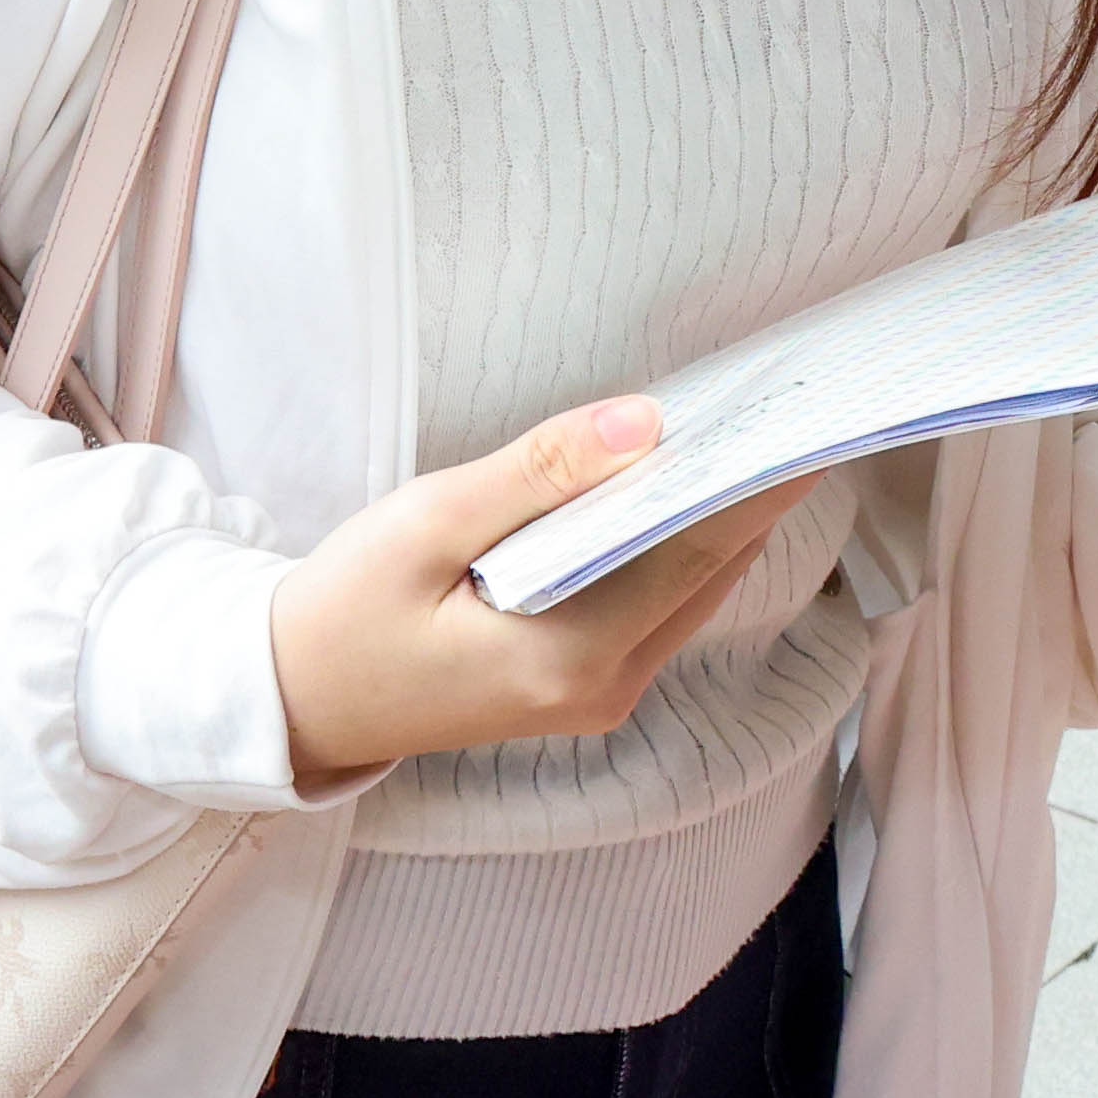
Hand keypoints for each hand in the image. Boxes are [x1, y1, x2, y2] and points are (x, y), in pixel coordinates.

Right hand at [262, 402, 826, 787]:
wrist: (293, 698)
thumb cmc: (344, 611)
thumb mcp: (428, 523)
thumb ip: (539, 474)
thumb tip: (647, 423)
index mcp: (572, 656)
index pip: (696, 549)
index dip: (756, 477)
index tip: (804, 412)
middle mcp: (605, 688)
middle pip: (709, 570)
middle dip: (749, 486)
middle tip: (791, 399)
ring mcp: (599, 696)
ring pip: (690, 589)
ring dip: (717, 514)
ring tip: (749, 426)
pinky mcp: (583, 686)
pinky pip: (658, 605)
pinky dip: (677, 544)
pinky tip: (680, 486)